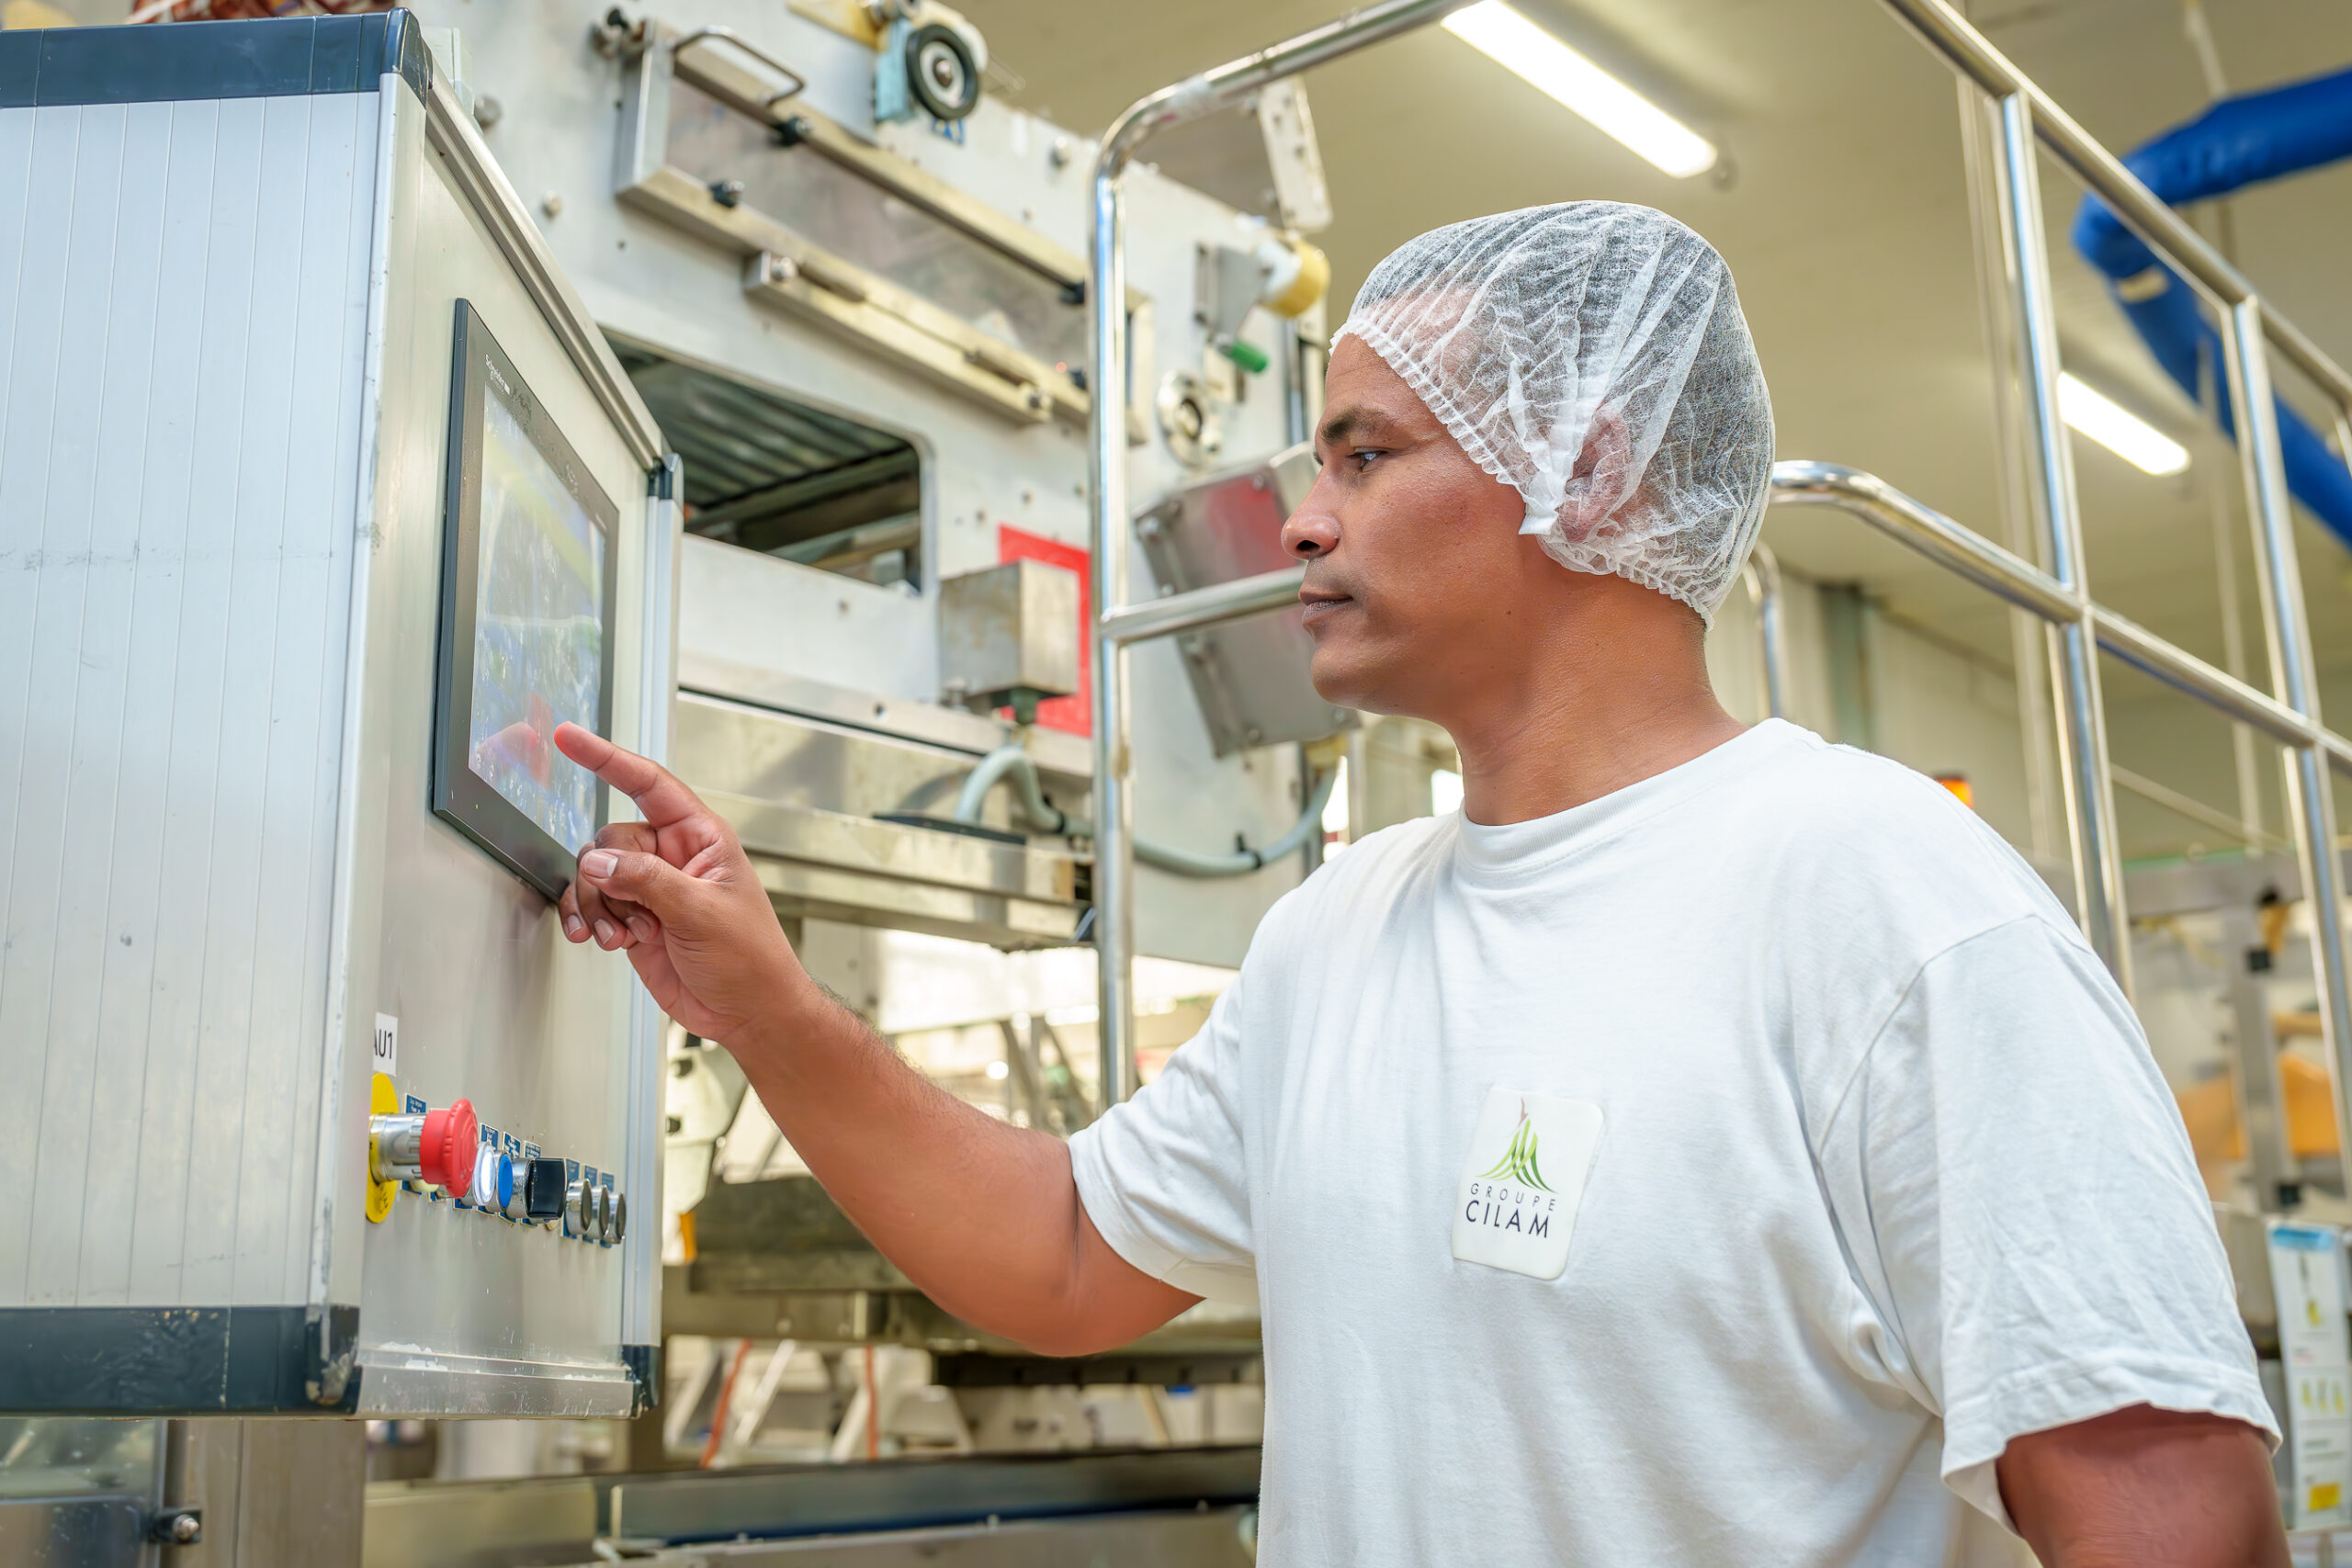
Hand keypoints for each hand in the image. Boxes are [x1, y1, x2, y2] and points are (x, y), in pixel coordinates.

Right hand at [553, 723, 806, 1046]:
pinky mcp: (633, 919)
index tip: (568, 738)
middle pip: (611, 838)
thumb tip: (597, 861)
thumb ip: (646, 881)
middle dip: (607, 875)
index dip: (607, 758)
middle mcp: (673, 856)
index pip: (648, 784)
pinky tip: (601, 941)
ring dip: (598, 906)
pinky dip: (588, 921)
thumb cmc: (749, 958)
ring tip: (624, 937)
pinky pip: (592, 904)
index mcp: (701, 837)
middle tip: (633, 914)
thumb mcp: (701, 912)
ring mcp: (651, 888)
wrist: (748, 1012)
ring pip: (595, 873)